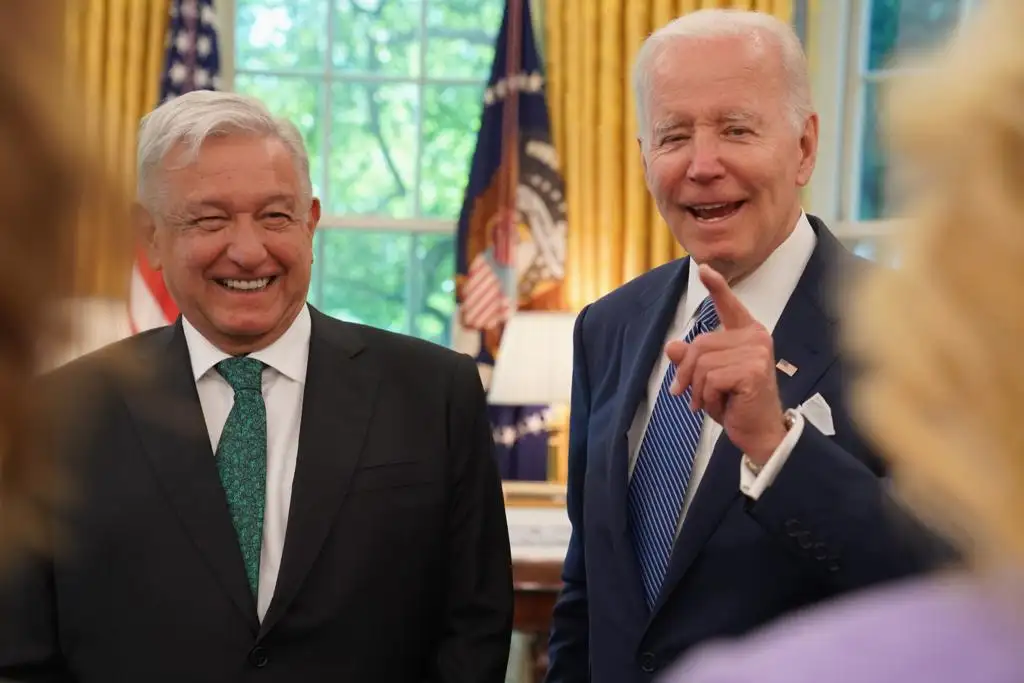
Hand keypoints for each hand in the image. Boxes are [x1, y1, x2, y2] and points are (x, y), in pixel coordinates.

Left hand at [667, 264, 786, 464]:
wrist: (758, 432)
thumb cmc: (736, 403)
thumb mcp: (708, 379)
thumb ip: (692, 360)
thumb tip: (672, 346)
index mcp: (747, 333)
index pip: (729, 306)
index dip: (716, 287)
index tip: (703, 268)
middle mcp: (756, 337)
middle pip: (700, 344)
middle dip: (687, 374)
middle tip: (689, 397)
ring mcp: (757, 352)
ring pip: (702, 364)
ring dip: (699, 390)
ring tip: (712, 402)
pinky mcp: (753, 370)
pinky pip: (710, 379)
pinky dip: (707, 397)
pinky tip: (722, 406)